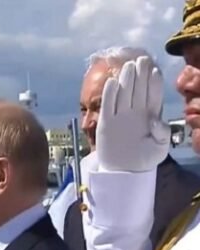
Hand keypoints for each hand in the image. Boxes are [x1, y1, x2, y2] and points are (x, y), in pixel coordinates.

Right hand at [96, 56, 170, 171]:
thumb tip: (156, 120)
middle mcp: (135, 113)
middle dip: (140, 75)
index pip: (153, 96)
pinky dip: (109, 94)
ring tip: (129, 66)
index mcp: (150, 116)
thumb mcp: (159, 149)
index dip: (154, 83)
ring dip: (126, 80)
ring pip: (123, 94)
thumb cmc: (144, 159)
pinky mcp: (106, 123)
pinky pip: (107, 105)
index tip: (155, 71)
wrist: (124, 171)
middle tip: (142, 60)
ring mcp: (120, 116)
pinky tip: (112, 82)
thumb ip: (162, 134)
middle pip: (138, 90)